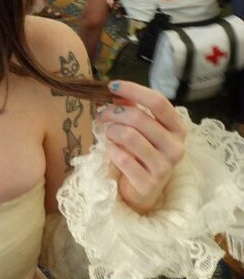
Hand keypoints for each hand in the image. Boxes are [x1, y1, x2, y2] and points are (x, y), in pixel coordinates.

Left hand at [96, 79, 186, 213]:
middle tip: (102, 115)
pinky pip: (122, 157)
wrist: (143, 192)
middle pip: (139, 118)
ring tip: (108, 134)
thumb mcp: (141, 129)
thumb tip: (116, 91)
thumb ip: (132, 108)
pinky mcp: (149, 183)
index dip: (133, 90)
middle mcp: (176, 147)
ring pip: (129, 135)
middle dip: (114, 113)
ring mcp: (164, 167)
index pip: (158, 102)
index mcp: (177, 129)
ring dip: (111, 131)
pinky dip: (111, 150)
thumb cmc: (142, 155)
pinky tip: (112, 150)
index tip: (112, 86)